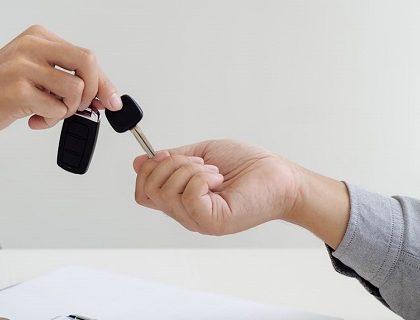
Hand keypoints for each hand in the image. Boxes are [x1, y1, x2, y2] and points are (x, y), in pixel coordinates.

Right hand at [0, 25, 122, 138]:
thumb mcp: (32, 73)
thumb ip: (64, 77)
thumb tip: (102, 95)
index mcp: (38, 36)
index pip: (86, 56)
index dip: (104, 82)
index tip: (111, 100)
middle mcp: (31, 46)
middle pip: (88, 63)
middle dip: (93, 91)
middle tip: (81, 107)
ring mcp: (23, 66)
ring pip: (75, 89)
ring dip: (68, 110)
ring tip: (49, 113)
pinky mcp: (17, 90)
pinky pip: (56, 109)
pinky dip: (51, 120)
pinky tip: (35, 119)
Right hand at [133, 139, 349, 247]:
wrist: (279, 176)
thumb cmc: (248, 166)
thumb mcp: (201, 153)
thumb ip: (171, 159)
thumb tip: (140, 161)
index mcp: (181, 199)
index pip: (143, 193)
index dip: (148, 170)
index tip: (170, 155)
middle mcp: (186, 213)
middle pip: (149, 189)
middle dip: (171, 164)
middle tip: (200, 163)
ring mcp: (197, 220)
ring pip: (167, 190)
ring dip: (190, 169)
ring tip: (214, 172)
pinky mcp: (212, 222)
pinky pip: (189, 195)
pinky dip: (202, 178)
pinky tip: (219, 179)